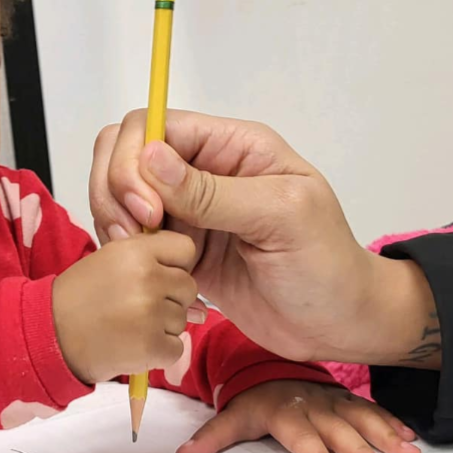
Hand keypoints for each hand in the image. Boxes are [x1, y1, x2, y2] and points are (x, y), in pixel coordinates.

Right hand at [52, 231, 202, 383]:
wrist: (49, 334)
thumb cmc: (79, 297)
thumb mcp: (110, 260)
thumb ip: (149, 258)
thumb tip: (193, 283)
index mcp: (136, 251)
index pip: (186, 249)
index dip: (175, 264)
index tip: (157, 275)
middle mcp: (146, 279)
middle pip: (188, 287)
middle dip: (170, 299)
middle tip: (136, 306)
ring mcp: (150, 313)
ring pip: (182, 319)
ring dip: (162, 327)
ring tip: (129, 326)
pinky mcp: (151, 346)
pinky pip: (176, 348)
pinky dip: (159, 352)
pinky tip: (133, 345)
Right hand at [88, 110, 438, 366]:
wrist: (336, 326)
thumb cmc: (326, 267)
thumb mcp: (280, 219)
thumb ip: (214, 192)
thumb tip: (150, 158)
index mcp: (234, 148)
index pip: (156, 126)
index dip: (135, 161)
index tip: (148, 211)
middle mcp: (206, 171)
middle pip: (127, 155)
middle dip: (116, 191)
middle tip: (134, 237)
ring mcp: (191, 212)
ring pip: (123, 196)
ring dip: (117, 223)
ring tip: (141, 260)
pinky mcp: (182, 250)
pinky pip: (135, 238)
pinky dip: (128, 253)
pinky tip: (153, 279)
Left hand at [179, 380, 421, 452]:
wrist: (273, 372)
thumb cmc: (254, 403)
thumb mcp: (232, 417)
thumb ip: (212, 439)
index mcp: (283, 411)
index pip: (299, 434)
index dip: (313, 451)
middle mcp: (312, 404)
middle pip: (336, 428)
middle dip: (358, 448)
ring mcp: (333, 400)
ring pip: (361, 417)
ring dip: (384, 434)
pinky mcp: (349, 399)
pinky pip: (373, 410)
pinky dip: (392, 422)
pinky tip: (411, 438)